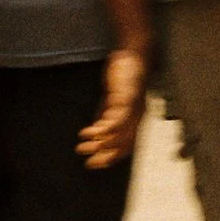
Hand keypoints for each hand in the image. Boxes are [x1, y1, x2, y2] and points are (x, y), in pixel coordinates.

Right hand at [78, 51, 147, 169]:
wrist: (132, 56)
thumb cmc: (124, 79)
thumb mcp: (113, 102)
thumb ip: (106, 117)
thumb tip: (96, 134)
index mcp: (135, 119)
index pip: (126, 146)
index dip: (111, 157)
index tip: (95, 164)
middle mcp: (137, 117)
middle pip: (124, 144)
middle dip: (106, 156)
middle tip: (89, 164)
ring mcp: (133, 107)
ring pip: (119, 134)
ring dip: (100, 143)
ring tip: (82, 148)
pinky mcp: (126, 97)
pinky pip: (117, 118)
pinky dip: (103, 128)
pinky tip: (91, 131)